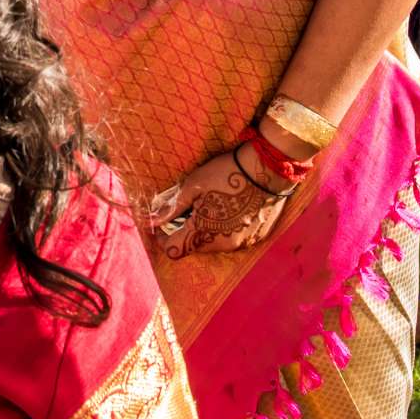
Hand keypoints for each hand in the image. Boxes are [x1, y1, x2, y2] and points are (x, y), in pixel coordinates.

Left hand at [146, 149, 290, 258]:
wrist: (268, 168)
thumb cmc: (226, 173)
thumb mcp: (193, 186)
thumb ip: (171, 208)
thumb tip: (151, 220)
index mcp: (203, 232)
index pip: (173, 250)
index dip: (163, 239)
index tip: (161, 225)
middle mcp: (223, 245)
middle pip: (194, 247)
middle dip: (186, 231)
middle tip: (187, 208)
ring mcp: (241, 243)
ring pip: (214, 244)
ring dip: (207, 230)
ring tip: (211, 205)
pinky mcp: (255, 238)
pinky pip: (233, 239)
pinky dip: (226, 228)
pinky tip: (229, 207)